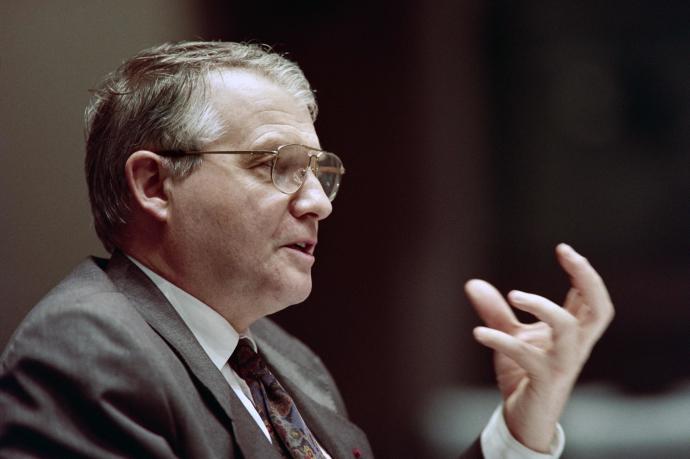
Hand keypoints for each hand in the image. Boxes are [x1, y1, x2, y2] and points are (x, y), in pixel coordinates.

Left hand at [465, 243, 613, 451]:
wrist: (523, 417)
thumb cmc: (524, 374)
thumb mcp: (510, 337)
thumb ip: (496, 312)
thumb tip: (472, 283)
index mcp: (573, 333)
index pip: (591, 298)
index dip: (583, 273)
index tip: (563, 249)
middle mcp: (575, 346)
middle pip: (599, 309)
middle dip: (587, 278)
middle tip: (566, 254)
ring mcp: (563, 364)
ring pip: (569, 329)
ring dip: (543, 306)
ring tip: (514, 294)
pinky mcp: (545, 380)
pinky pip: (528, 356)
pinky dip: (502, 341)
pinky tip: (479, 333)